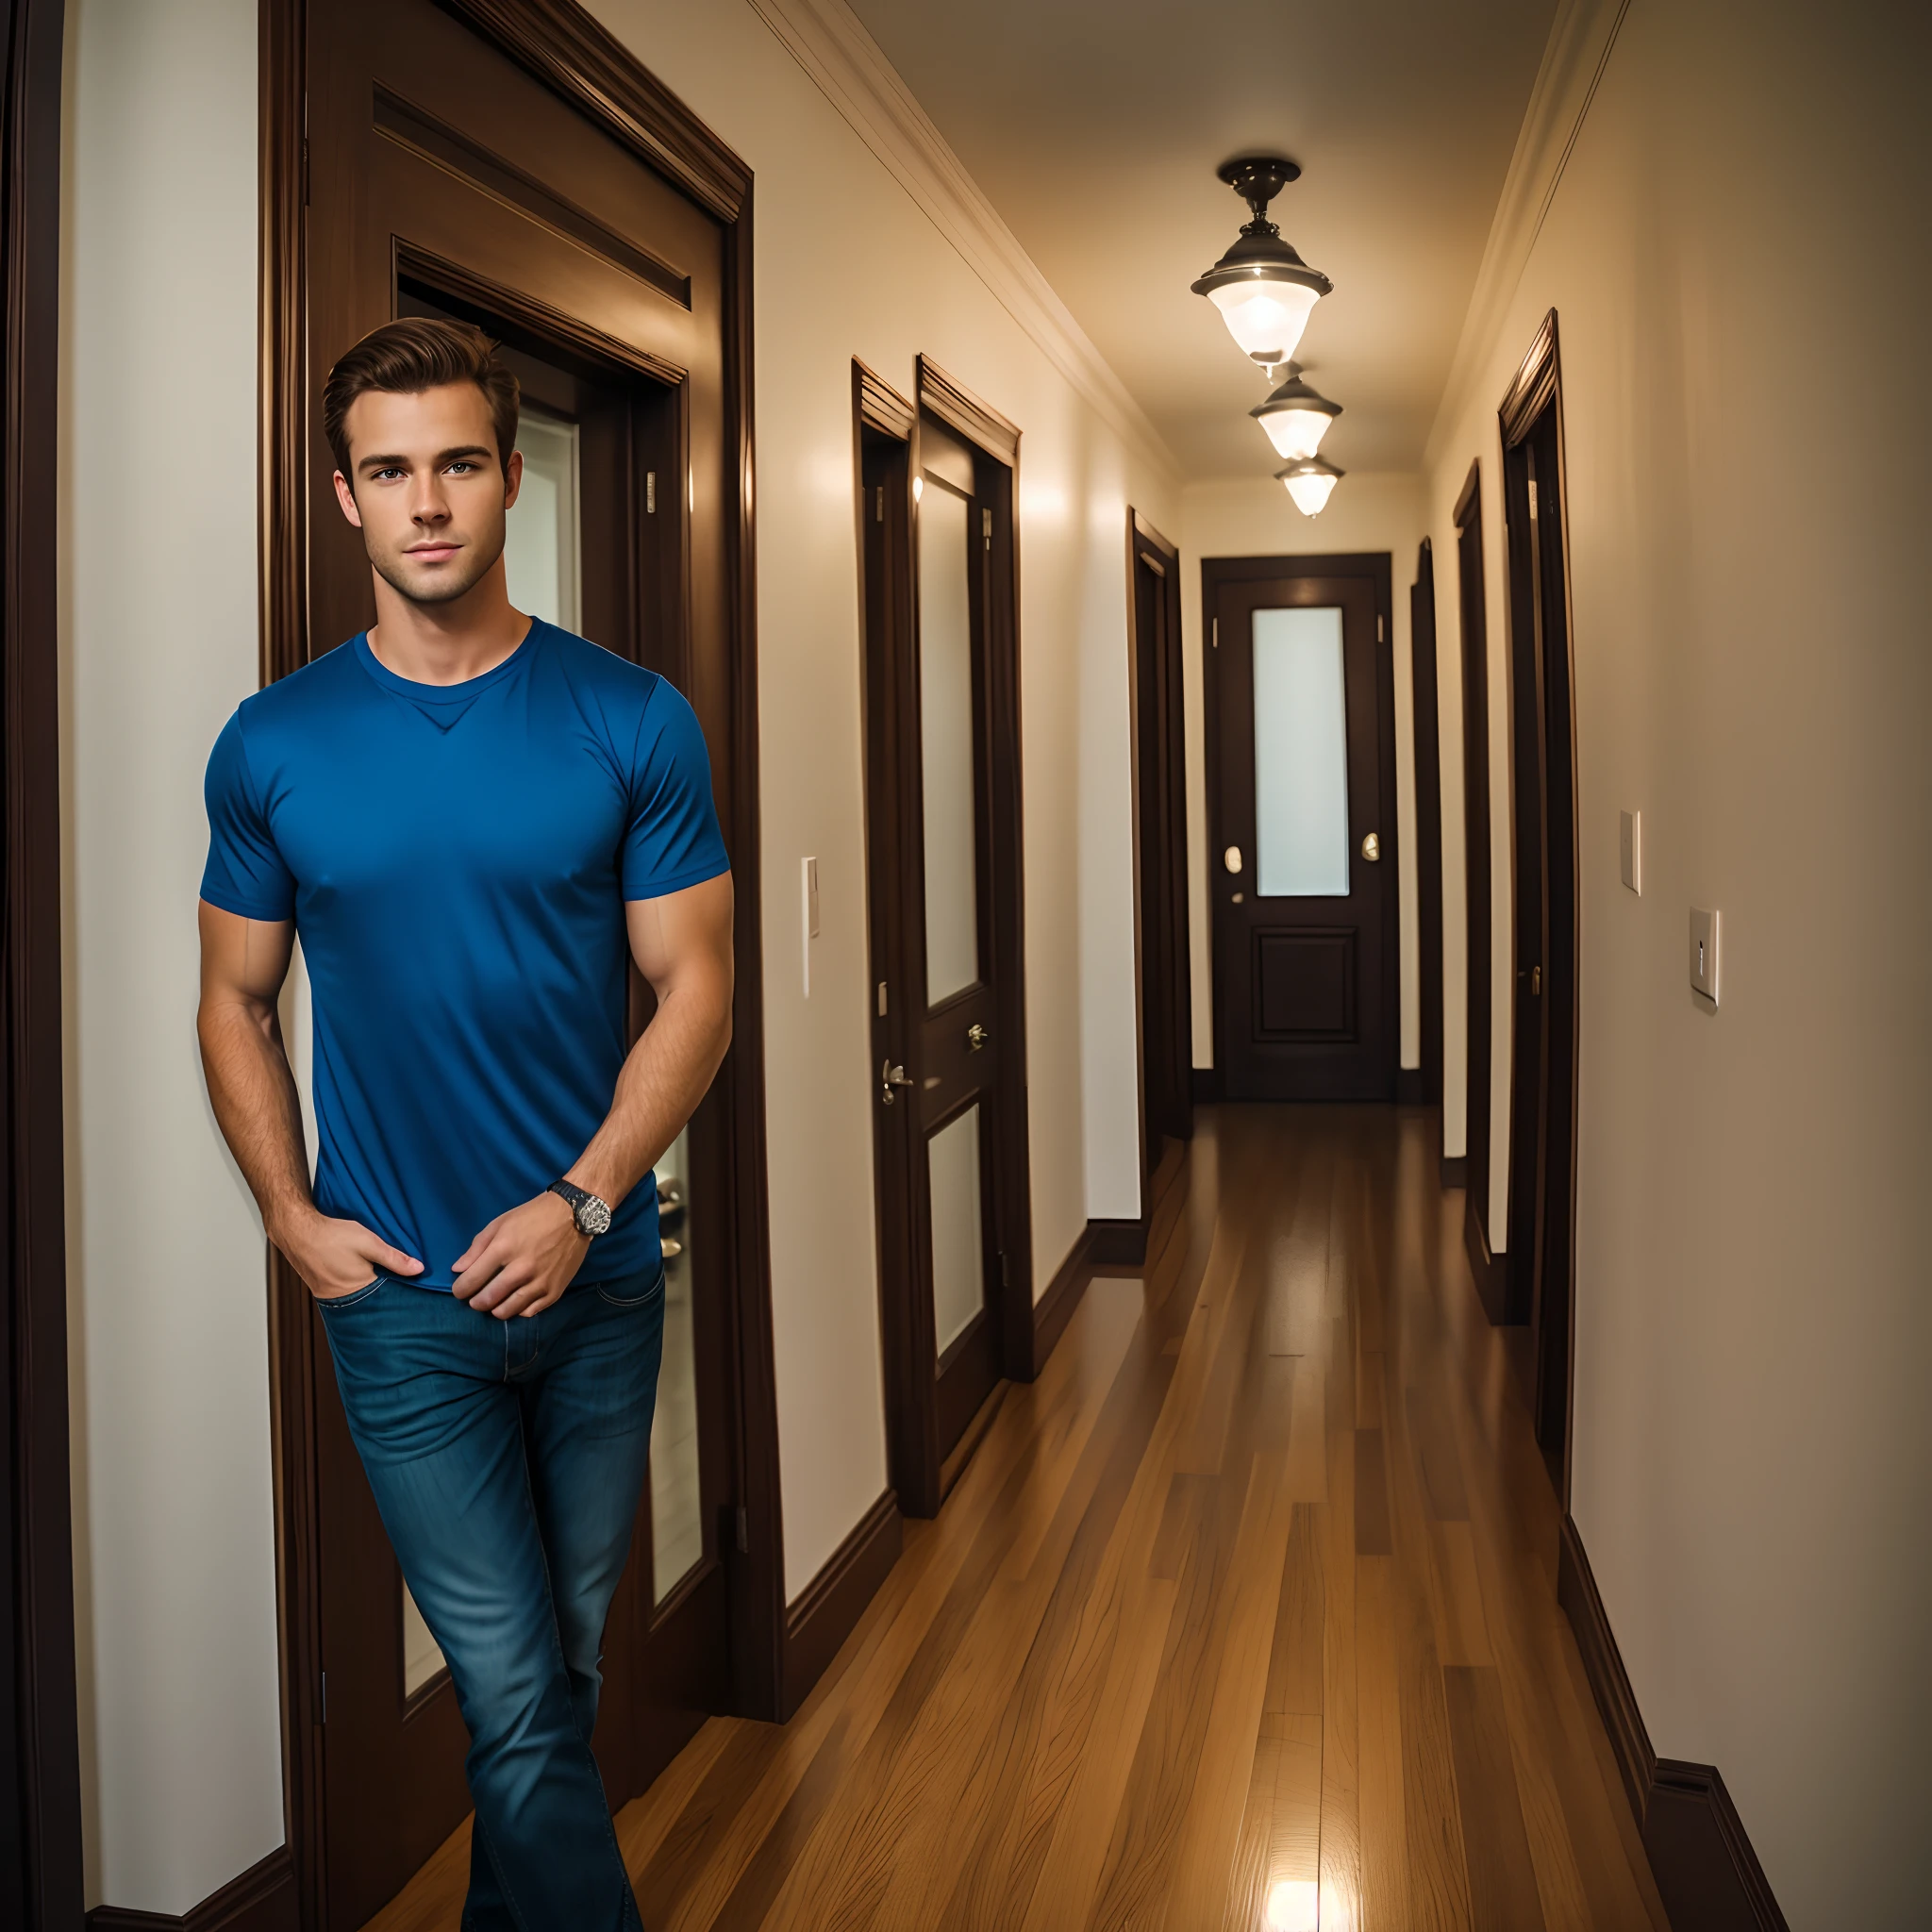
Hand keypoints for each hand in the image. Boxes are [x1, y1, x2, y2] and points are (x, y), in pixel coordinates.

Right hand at [277, 1207, 422, 1300]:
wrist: (296, 1229)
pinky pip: (340, 1286)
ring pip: (354, 1291)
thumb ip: (394, 1258)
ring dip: (364, 1281)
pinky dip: (350, 1278)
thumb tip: (418, 1269)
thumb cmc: (331, 1236)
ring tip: (371, 1268)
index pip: (384, 1296)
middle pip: (368, 1296)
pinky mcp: (318, 1286)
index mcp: (355, 1290)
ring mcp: (326, 1293)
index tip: (408, 1281)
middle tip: (389, 1272)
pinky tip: (353, 1266)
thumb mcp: (369, 1243)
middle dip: (380, 1286)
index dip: (396, 1287)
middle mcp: (339, 1297)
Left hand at [453, 1191, 588, 1319]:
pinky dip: (518, 1310)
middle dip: (475, 1303)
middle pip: (488, 1299)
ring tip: (494, 1303)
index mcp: (504, 1248)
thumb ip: (476, 1248)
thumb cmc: (532, 1216)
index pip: (472, 1280)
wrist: (574, 1215)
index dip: (460, 1289)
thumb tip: (458, 1270)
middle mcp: (521, 1269)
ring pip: (508, 1310)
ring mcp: (540, 1282)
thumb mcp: (500, 1223)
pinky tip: (515, 1302)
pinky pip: (529, 1312)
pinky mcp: (555, 1291)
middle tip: (475, 1299)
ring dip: (495, 1309)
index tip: (460, 1290)